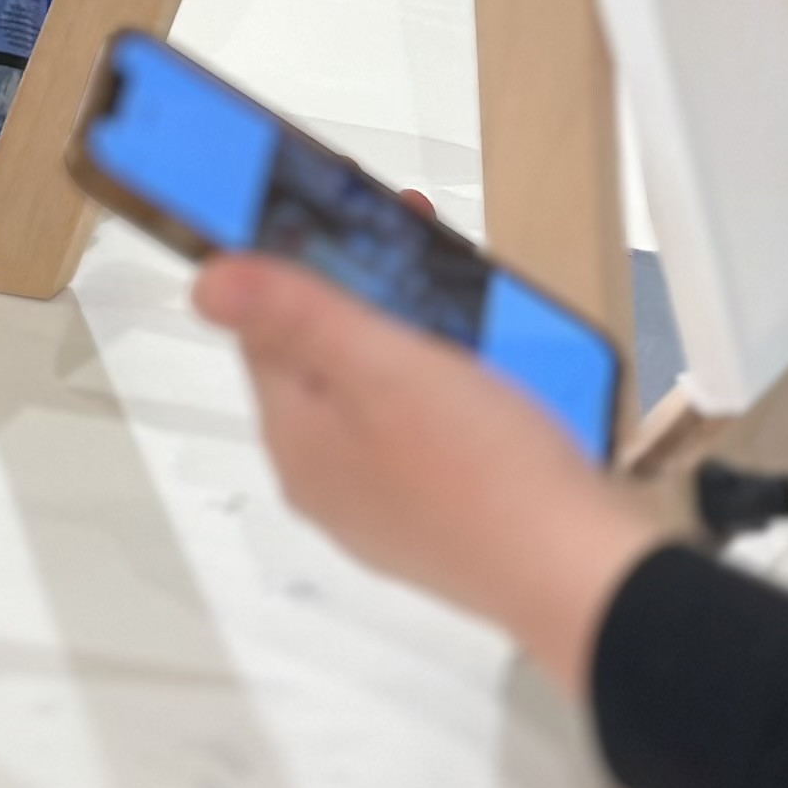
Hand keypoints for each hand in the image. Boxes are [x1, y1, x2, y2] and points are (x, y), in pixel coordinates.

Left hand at [195, 255, 656, 693]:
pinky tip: (489, 367)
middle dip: (368, 295)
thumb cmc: (483, 470)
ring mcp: (386, 508)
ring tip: (461, 293)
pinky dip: (448, 388)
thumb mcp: (382, 366)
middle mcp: (327, 481)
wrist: (582, 576)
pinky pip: (426, 434)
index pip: (267, 328)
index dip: (303, 261)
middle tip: (420, 242)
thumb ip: (293, 314)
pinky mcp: (444, 521)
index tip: (350, 211)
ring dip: (412, 336)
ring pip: (379, 394)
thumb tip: (205, 282)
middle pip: (326, 360)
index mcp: (296, 441)